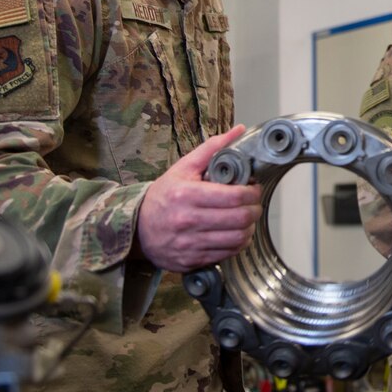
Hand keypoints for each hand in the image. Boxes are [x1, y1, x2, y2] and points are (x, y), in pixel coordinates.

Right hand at [136, 125, 261, 270]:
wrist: (137, 229)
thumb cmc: (163, 196)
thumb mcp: (183, 168)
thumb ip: (211, 148)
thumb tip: (238, 131)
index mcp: (186, 195)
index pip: (234, 196)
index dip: (252, 192)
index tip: (254, 188)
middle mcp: (188, 220)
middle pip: (239, 218)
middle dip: (254, 209)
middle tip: (254, 203)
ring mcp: (189, 243)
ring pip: (237, 239)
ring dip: (249, 228)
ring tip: (247, 218)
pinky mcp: (192, 260)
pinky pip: (227, 253)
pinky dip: (238, 243)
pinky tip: (236, 233)